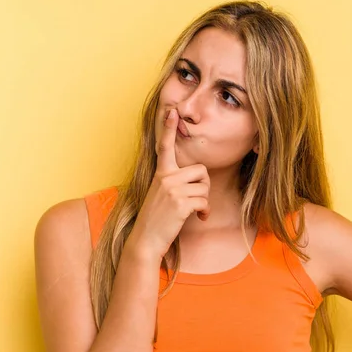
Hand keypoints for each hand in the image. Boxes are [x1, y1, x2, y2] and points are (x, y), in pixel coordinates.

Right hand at [128, 108, 210, 258]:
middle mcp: (166, 178)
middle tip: (196, 199)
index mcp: (161, 173)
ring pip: (205, 188)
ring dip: (204, 201)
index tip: (172, 111)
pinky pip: (204, 202)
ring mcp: (172, 190)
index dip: (168, 128)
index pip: (164, 146)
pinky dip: (205, 212)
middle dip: (204, 186)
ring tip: (195, 210)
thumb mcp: (161, 193)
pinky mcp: (180, 203)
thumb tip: (199, 179)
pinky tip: (200, 218)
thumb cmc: (157, 218)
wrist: (146, 240)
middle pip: (201, 171)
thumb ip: (175, 181)